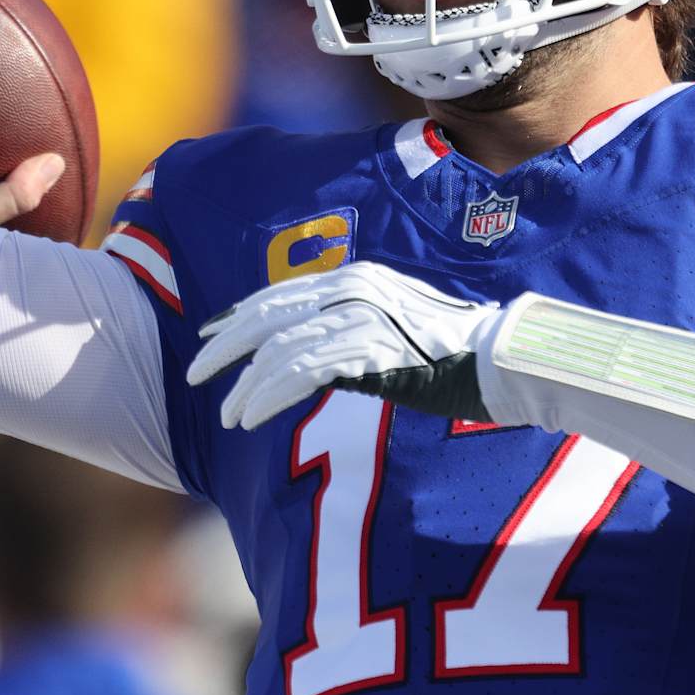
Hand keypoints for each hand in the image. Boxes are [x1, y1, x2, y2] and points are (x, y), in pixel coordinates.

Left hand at [186, 261, 504, 428]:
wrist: (498, 358)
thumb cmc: (452, 350)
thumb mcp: (395, 323)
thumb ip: (355, 325)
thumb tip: (314, 349)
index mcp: (356, 278)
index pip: (282, 294)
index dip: (240, 317)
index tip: (212, 337)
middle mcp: (352, 290)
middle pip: (270, 316)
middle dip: (227, 348)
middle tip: (195, 375)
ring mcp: (360, 318)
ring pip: (280, 350)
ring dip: (248, 386)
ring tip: (230, 416)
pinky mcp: (368, 351)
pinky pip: (302, 374)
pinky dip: (270, 395)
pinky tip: (253, 416)